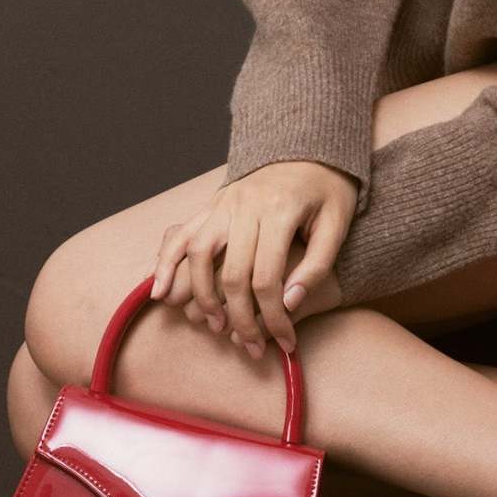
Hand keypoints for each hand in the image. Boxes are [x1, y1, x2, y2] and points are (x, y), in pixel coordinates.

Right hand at [149, 160, 356, 355]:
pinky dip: (166, 262)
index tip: (287, 343)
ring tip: (216, 326)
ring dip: (202, 296)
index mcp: (280, 210)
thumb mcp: (338, 224)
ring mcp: (225, 201)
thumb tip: (289, 303)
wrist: (312, 148)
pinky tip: (159, 291)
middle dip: (241, 318)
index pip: (268, 278)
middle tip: (252, 347)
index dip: (275, 318)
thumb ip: (317, 264)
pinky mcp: (214, 202)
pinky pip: (182, 233)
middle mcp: (246, 205)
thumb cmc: (330, 190)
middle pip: (232, 274)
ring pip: (200, 254)